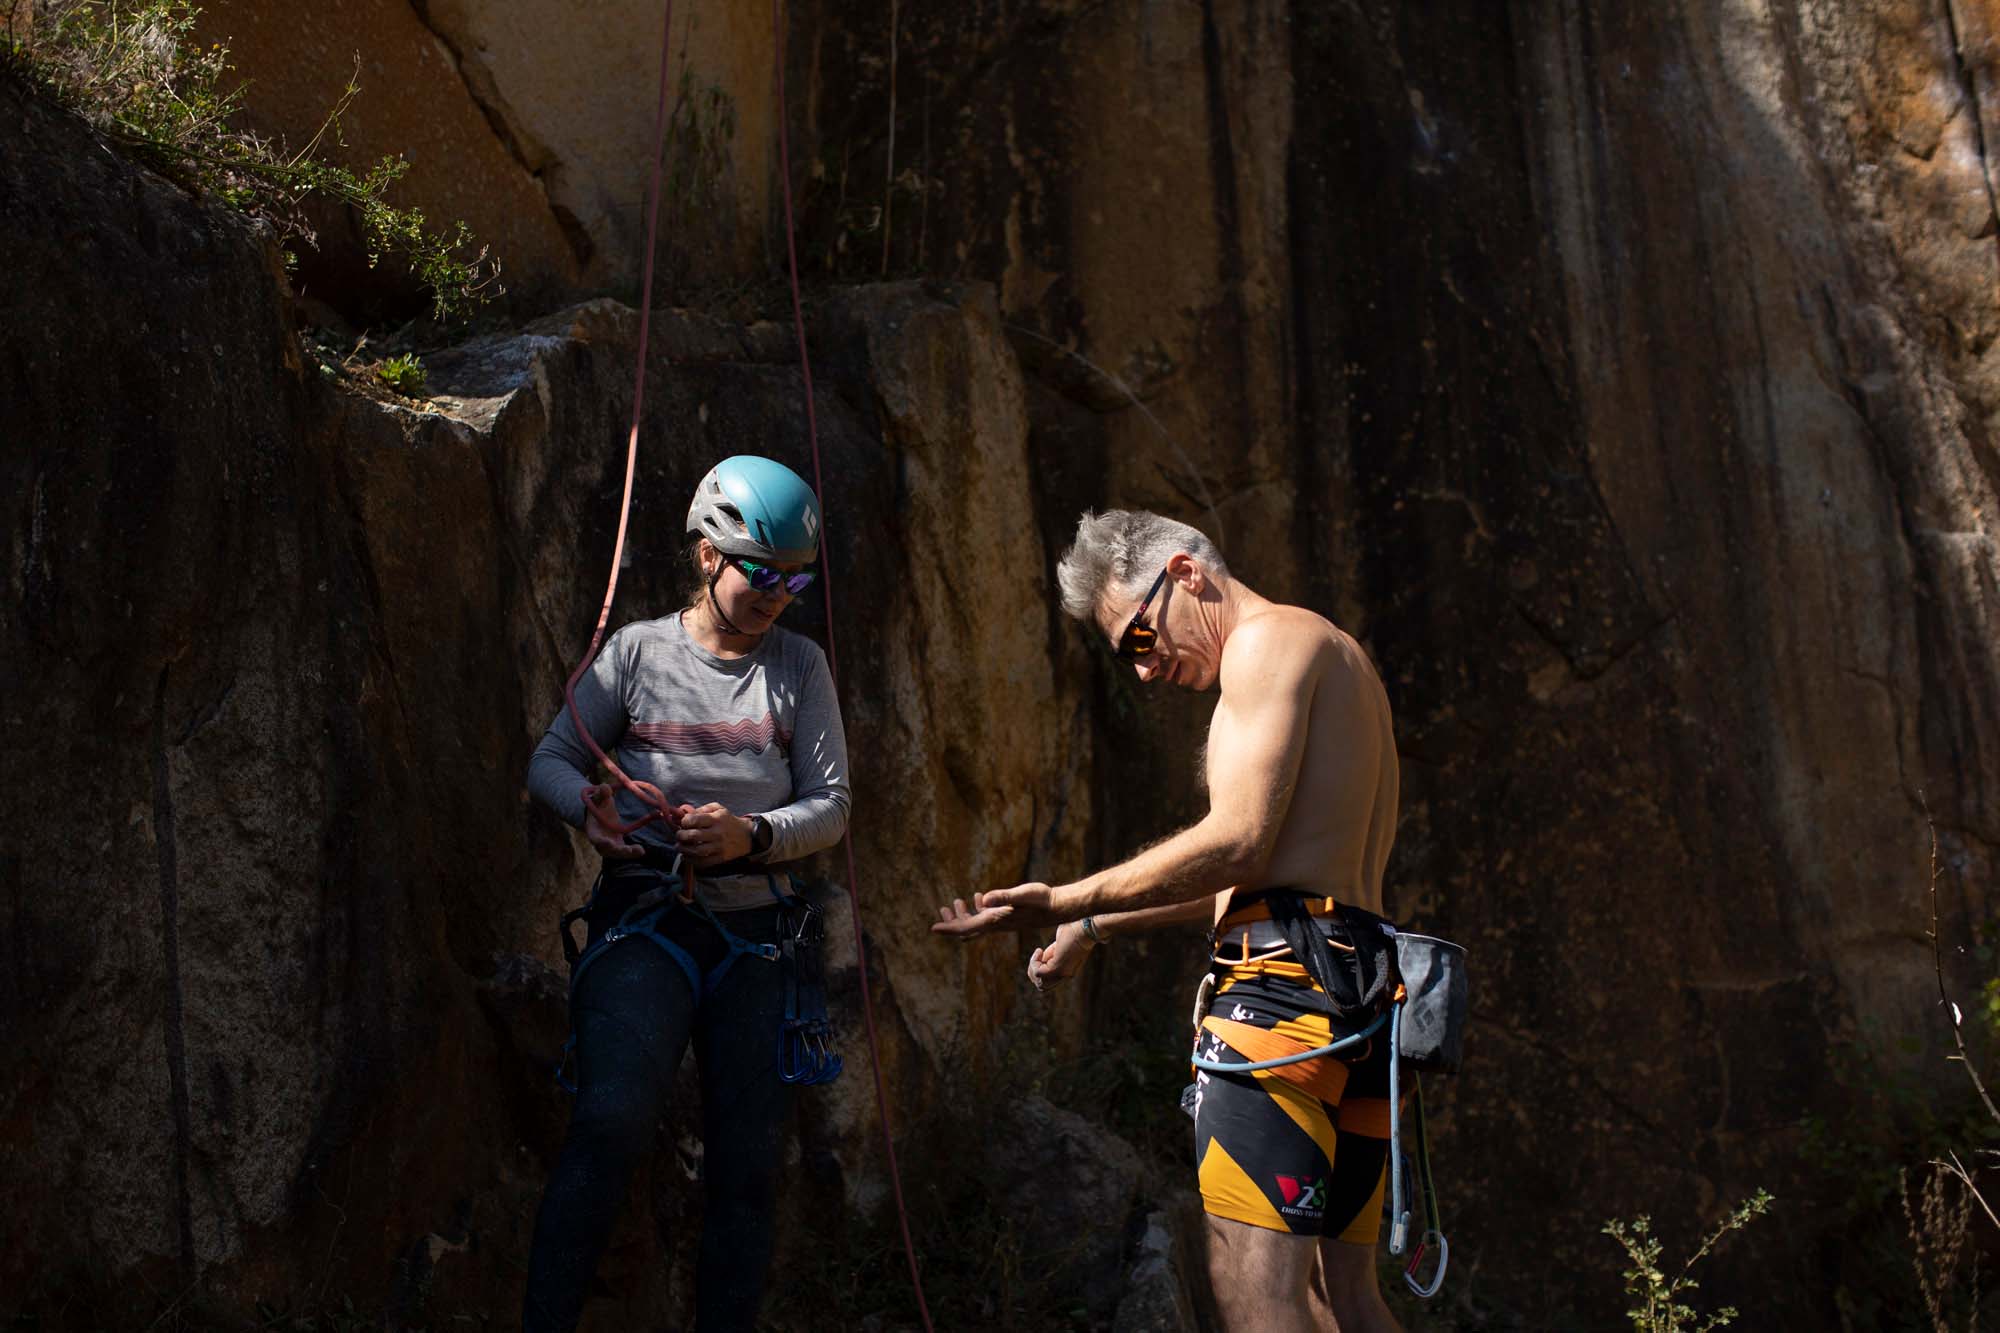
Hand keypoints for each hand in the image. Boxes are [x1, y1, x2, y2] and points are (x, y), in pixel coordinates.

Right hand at [581, 784, 646, 860]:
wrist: (600, 814)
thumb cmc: (598, 806)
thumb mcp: (599, 798)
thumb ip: (601, 794)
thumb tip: (605, 787)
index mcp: (593, 831)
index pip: (595, 839)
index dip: (601, 842)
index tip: (608, 842)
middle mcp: (601, 842)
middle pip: (608, 851)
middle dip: (618, 851)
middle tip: (628, 850)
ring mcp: (610, 846)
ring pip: (618, 854)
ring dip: (628, 854)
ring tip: (640, 851)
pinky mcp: (619, 846)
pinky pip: (626, 851)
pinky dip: (634, 851)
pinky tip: (642, 851)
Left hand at [676, 802, 752, 867]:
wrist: (747, 836)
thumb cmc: (729, 821)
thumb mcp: (718, 809)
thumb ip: (702, 809)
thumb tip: (685, 813)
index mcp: (716, 819)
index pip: (694, 820)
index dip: (684, 822)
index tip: (683, 823)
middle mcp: (717, 833)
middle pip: (693, 836)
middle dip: (681, 836)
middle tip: (679, 835)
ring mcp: (719, 847)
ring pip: (697, 851)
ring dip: (684, 850)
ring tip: (680, 847)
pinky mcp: (720, 858)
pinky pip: (703, 862)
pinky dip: (691, 861)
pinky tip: (686, 857)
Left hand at [930, 882, 1058, 937]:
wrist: (1058, 907)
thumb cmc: (1042, 900)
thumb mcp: (1022, 895)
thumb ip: (1003, 897)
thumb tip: (984, 899)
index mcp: (995, 920)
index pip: (967, 928)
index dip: (949, 928)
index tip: (932, 928)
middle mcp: (996, 924)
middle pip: (968, 928)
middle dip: (952, 922)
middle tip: (942, 910)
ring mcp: (1002, 922)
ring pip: (977, 923)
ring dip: (964, 915)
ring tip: (955, 902)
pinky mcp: (1008, 916)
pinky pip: (987, 917)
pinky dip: (978, 909)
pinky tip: (979, 897)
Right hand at [1028, 920, 1094, 989]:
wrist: (1086, 929)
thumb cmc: (1075, 931)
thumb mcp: (1060, 944)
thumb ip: (1052, 953)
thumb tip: (1043, 957)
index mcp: (1067, 971)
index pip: (1048, 982)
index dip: (1040, 969)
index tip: (1042, 953)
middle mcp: (1065, 975)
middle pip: (1043, 986)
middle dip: (1033, 972)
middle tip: (1037, 957)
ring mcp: (1061, 973)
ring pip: (1040, 983)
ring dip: (1033, 968)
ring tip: (1038, 954)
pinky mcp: (1057, 968)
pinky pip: (1038, 973)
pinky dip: (1034, 962)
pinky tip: (1039, 950)